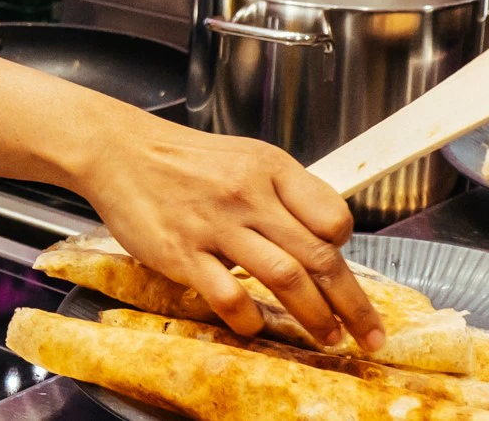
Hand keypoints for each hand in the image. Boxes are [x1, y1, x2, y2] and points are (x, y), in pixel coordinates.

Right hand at [73, 113, 385, 350]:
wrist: (119, 151)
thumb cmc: (185, 160)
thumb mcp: (246, 157)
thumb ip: (284, 192)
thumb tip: (323, 234)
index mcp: (271, 169)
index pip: (333, 217)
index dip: (345, 249)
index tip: (343, 270)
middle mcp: (250, 195)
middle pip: (319, 257)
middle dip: (351, 303)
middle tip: (369, 333)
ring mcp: (217, 225)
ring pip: (286, 279)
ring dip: (314, 317)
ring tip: (328, 338)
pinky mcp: (184, 252)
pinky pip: (229, 296)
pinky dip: (249, 319)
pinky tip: (255, 326)